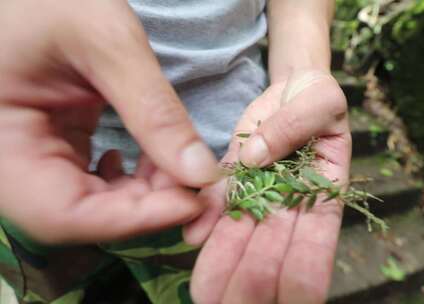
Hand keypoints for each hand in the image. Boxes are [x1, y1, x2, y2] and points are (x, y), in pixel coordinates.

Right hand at [0, 0, 219, 243]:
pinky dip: (129, 179)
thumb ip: (155, 110)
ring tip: (182, 165)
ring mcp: (28, 154)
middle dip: (148, 207)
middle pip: (80, 216)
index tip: (194, 201)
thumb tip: (202, 174)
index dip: (133, 219)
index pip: (62, 213)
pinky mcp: (50, 144)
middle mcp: (6, 161)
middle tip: (199, 183)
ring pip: (89, 203)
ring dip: (144, 194)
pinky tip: (152, 159)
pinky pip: (89, 180)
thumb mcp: (106, 43)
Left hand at [184, 70, 351, 303]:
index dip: (302, 273)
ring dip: (225, 266)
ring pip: (244, 236)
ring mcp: (261, 196)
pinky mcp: (235, 181)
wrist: (292, 89)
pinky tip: (192, 239)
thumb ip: (294, 124)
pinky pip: (221, 206)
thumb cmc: (316, 96)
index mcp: (325, 190)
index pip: (316, 241)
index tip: (287, 299)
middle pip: (273, 251)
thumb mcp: (318, 99)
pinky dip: (207, 223)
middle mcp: (291, 203)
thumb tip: (256, 159)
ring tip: (206, 294)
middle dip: (253, 282)